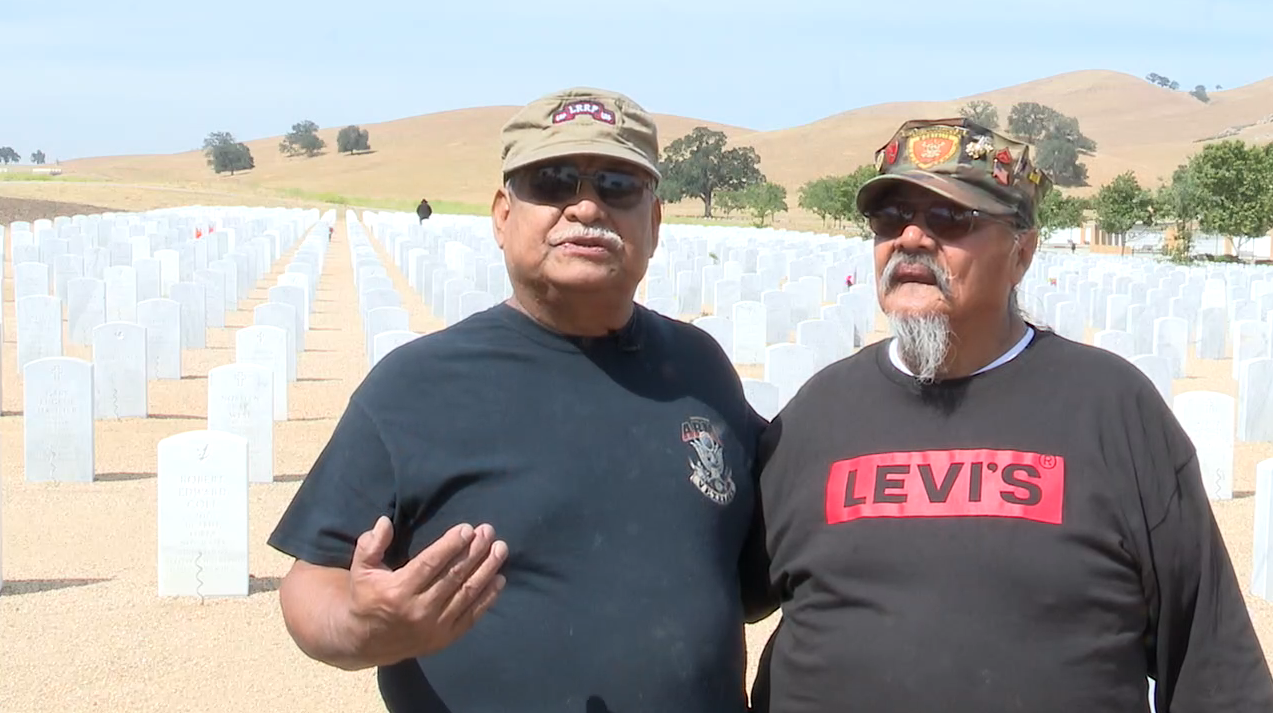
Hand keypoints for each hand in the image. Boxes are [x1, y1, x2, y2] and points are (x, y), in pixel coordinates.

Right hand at [347, 516, 507, 664]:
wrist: (367, 642)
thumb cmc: (367, 597)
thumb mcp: (360, 570)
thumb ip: (371, 545)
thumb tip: (385, 521)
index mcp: (397, 591)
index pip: (429, 564)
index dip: (450, 545)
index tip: (467, 529)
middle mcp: (418, 610)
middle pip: (453, 576)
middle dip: (475, 551)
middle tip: (489, 532)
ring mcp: (434, 626)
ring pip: (467, 593)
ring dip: (487, 569)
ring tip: (500, 549)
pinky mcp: (445, 638)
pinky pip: (471, 615)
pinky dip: (488, 597)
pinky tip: (500, 579)